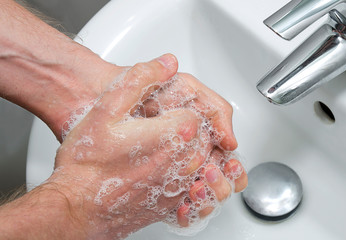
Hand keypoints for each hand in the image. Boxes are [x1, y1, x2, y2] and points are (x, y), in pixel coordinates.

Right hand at [50, 55, 246, 238]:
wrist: (76, 206)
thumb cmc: (87, 163)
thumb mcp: (106, 109)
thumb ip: (140, 79)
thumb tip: (167, 62)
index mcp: (175, 132)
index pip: (198, 113)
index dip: (180, 111)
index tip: (162, 115)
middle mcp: (184, 160)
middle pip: (203, 137)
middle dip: (185, 131)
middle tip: (157, 131)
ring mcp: (179, 184)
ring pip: (200, 161)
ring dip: (184, 153)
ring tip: (156, 151)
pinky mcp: (172, 203)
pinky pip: (190, 185)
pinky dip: (180, 175)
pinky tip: (157, 171)